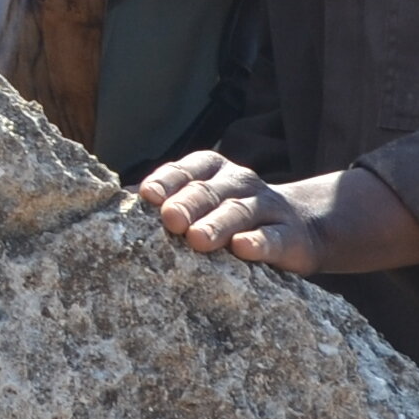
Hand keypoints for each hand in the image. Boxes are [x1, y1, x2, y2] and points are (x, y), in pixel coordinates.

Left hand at [130, 153, 418, 274]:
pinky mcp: (289, 236)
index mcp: (214, 171)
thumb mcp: (206, 203)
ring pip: (239, 212)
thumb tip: (114, 208)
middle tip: (169, 220)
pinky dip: (258, 242)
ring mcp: (266, 208)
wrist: (304, 227)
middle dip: (188, 203)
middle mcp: (239, 183)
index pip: (188, 169)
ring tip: (197, 239)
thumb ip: (169, 202)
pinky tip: (243, 248)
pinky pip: (273, 238)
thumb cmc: (234, 217)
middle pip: (210, 191)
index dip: (168, 181)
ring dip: (217, 224)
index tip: (147, 196)